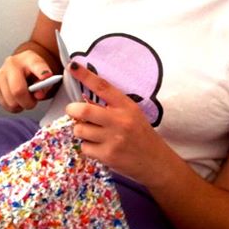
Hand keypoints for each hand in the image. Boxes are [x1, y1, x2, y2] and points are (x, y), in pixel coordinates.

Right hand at [0, 50, 53, 112]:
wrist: (20, 66)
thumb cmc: (33, 72)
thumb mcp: (44, 76)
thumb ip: (45, 85)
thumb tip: (38, 95)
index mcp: (28, 59)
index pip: (36, 64)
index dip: (42, 71)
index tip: (47, 76)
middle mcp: (11, 64)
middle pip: (18, 90)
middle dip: (28, 102)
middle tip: (32, 102)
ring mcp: (0, 75)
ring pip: (10, 101)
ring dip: (20, 105)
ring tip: (24, 99)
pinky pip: (4, 104)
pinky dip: (12, 106)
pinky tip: (16, 99)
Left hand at [64, 63, 174, 186]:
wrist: (156, 162)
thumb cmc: (141, 136)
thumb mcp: (132, 115)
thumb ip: (112, 107)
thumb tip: (84, 100)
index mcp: (126, 106)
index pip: (103, 87)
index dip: (85, 75)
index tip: (72, 66)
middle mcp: (120, 121)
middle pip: (84, 110)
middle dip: (72, 110)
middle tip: (73, 111)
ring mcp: (113, 139)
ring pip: (80, 129)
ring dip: (81, 131)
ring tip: (93, 134)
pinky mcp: (108, 155)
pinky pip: (85, 147)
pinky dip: (88, 147)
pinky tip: (100, 148)